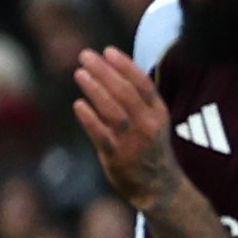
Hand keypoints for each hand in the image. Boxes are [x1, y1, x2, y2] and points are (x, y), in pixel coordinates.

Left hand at [72, 47, 186, 211]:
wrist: (158, 186)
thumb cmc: (149, 147)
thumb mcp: (153, 121)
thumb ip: (138, 100)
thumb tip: (113, 70)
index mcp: (159, 113)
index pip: (143, 83)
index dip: (125, 65)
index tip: (107, 51)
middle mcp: (148, 125)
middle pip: (125, 92)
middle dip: (104, 71)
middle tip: (85, 56)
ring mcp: (132, 141)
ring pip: (112, 110)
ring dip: (94, 89)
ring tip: (79, 73)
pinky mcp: (116, 157)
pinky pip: (101, 134)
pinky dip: (89, 118)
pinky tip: (78, 104)